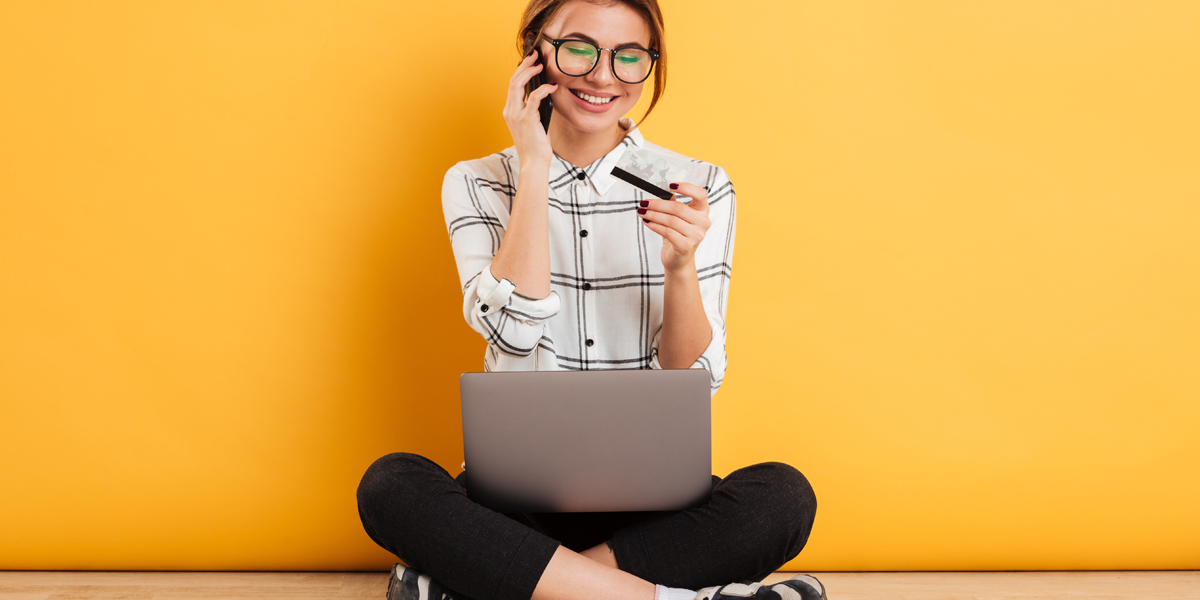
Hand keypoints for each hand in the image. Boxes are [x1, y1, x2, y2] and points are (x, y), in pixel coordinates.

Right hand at [503, 49, 556, 168]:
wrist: (534, 162)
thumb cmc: (536, 144)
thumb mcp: (533, 122)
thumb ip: (534, 108)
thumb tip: (545, 93)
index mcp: (510, 111)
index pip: (512, 85)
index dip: (521, 71)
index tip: (531, 61)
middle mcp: (510, 111)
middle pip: (512, 81)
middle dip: (524, 66)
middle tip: (535, 55)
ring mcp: (517, 115)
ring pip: (518, 85)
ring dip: (529, 72)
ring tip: (541, 65)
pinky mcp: (527, 119)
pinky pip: (534, 98)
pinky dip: (543, 89)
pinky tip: (552, 86)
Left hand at [638, 182, 711, 272]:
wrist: (679, 260)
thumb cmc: (678, 235)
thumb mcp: (677, 217)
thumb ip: (673, 203)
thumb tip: (661, 189)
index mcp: (703, 211)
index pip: (700, 194)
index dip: (686, 187)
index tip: (670, 185)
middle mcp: (703, 223)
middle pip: (679, 208)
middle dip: (658, 204)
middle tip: (644, 202)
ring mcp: (696, 235)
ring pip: (671, 220)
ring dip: (653, 215)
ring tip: (642, 212)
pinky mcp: (686, 246)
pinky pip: (667, 232)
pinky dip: (654, 225)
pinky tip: (646, 222)